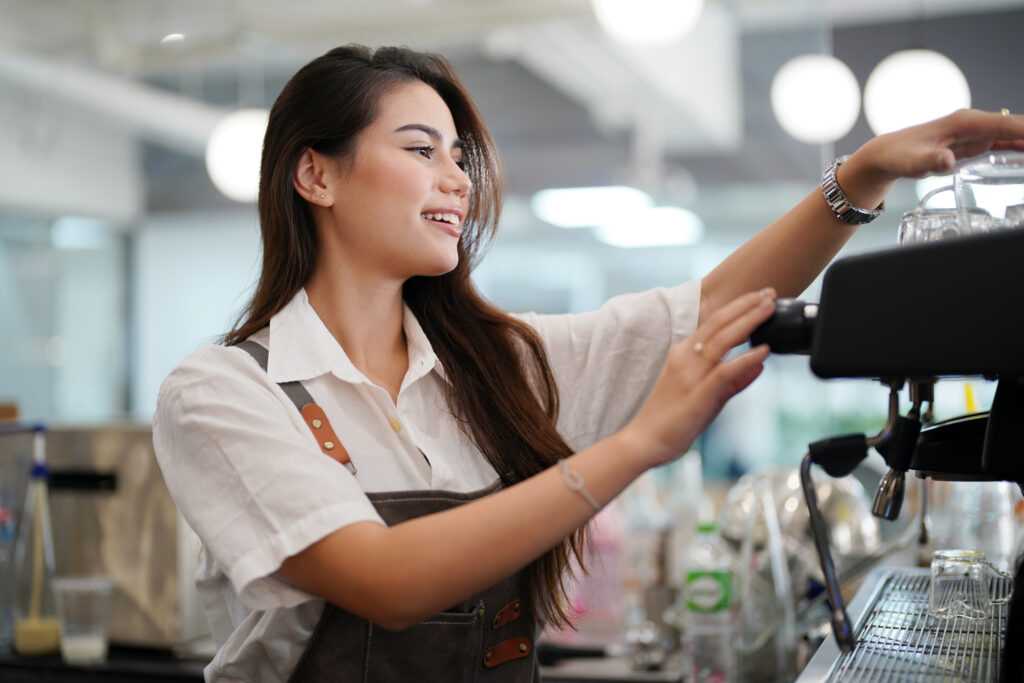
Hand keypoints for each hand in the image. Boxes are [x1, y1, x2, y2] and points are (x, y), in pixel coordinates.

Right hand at [621, 288, 775, 467]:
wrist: (645, 440)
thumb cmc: (671, 419)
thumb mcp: (707, 394)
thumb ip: (734, 379)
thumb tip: (760, 363)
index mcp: (683, 353)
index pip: (714, 321)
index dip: (738, 306)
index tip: (759, 296)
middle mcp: (685, 358)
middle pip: (719, 322)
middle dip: (746, 305)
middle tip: (770, 292)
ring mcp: (690, 374)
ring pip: (722, 339)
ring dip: (748, 321)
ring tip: (769, 309)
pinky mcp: (698, 394)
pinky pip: (725, 371)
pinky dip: (745, 358)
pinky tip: (763, 351)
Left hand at [834, 109, 1023, 212]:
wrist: (888, 153)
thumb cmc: (899, 155)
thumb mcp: (912, 162)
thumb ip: (930, 161)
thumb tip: (947, 160)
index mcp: (964, 122)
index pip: (1005, 124)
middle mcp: (974, 123)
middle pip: (1015, 126)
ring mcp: (976, 132)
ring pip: (1014, 134)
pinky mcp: (976, 142)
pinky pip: (1006, 143)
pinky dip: (1021, 147)